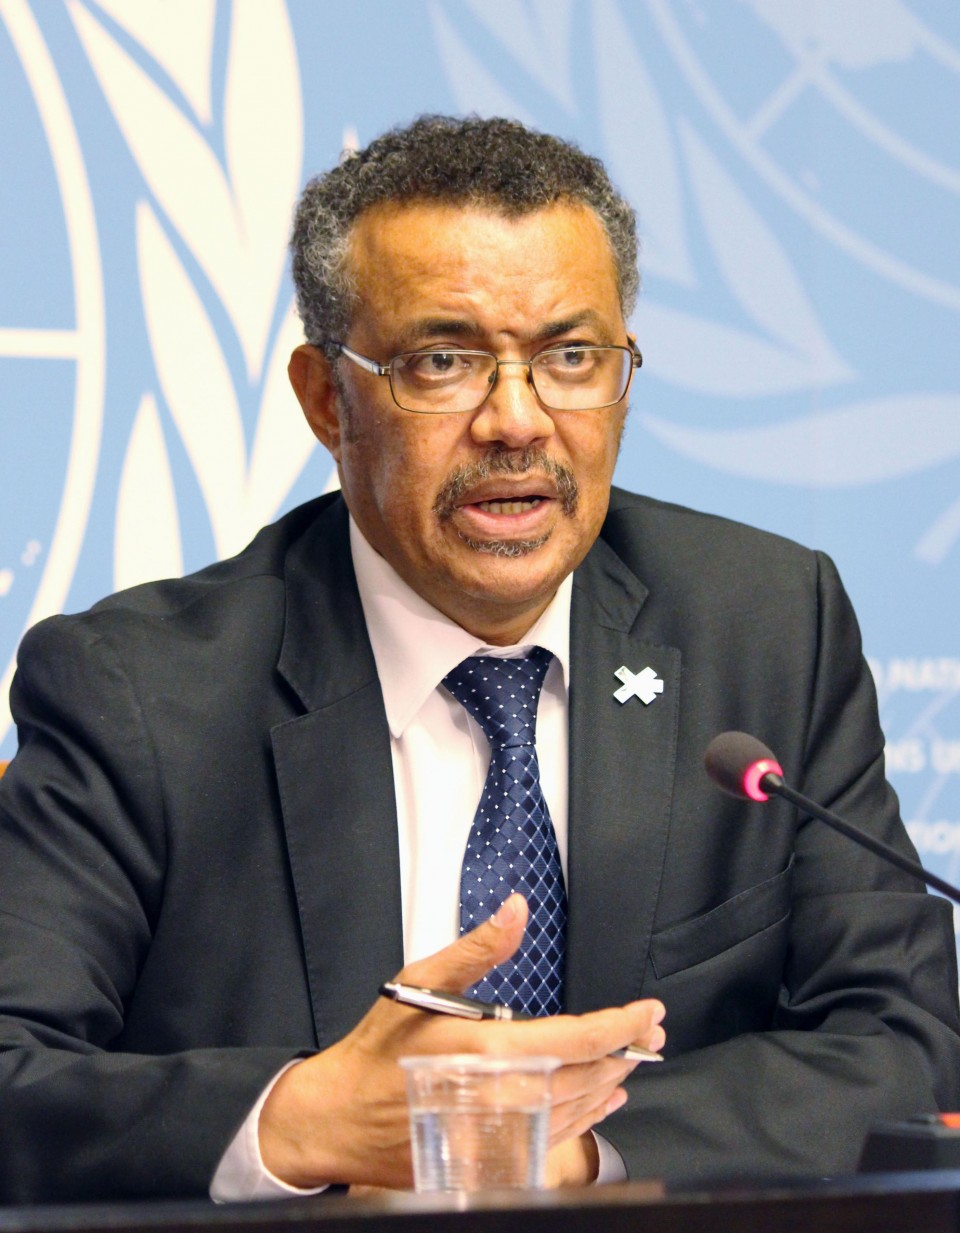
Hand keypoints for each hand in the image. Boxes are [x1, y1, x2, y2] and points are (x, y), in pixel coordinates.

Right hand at [259, 894, 665, 1189]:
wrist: (339, 1119)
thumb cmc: (376, 1049)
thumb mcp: (419, 983)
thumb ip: (477, 948)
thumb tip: (517, 910)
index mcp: (488, 1051)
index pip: (578, 1039)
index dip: (622, 1025)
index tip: (650, 1012)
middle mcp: (503, 1097)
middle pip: (588, 1076)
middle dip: (627, 1049)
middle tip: (653, 1030)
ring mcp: (501, 1132)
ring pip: (578, 1109)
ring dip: (612, 1079)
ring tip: (634, 1056)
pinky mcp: (495, 1154)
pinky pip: (557, 1137)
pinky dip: (589, 1115)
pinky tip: (602, 1098)